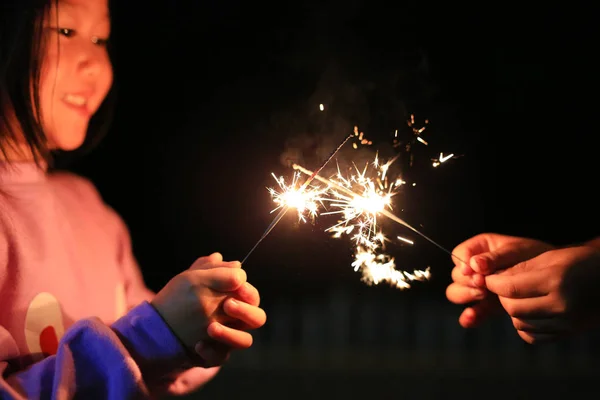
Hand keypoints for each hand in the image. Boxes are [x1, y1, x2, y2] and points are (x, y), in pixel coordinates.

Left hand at [151, 253, 265, 365]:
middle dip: (245, 311)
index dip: (249, 292)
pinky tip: (198, 344)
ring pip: (245, 341)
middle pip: (258, 318)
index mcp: (235, 299)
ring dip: (230, 334)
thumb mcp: (192, 278)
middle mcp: (236, 320)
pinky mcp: (215, 355)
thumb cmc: (181, 297)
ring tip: (211, 328)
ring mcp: (227, 339)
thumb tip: (236, 265)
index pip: (253, 297)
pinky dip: (210, 351)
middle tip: (227, 305)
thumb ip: (213, 269)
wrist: (159, 324)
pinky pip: (221, 358)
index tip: (237, 285)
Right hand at [446, 233, 552, 327]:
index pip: (459, 254)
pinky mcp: (485, 305)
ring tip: (483, 295)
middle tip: (482, 285)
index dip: (463, 263)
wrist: (552, 278)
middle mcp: (474, 268)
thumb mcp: (517, 252)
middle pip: (456, 276)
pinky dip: (469, 316)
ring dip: (466, 295)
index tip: (473, 271)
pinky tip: (472, 318)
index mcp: (479, 248)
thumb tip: (473, 264)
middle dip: (466, 281)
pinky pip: (470, 312)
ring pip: (457, 293)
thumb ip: (495, 258)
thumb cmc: (535, 257)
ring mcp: (478, 288)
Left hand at [484, 245, 599, 342]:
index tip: (487, 278)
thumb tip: (492, 277)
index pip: (510, 288)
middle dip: (501, 297)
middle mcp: (561, 304)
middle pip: (512, 308)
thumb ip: (520, 268)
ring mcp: (566, 322)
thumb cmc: (579, 262)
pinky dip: (524, 326)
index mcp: (555, 281)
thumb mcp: (550, 257)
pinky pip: (532, 336)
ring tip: (518, 297)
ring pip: (519, 323)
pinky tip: (528, 312)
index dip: (492, 283)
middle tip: (502, 287)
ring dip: (512, 311)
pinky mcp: (568, 333)